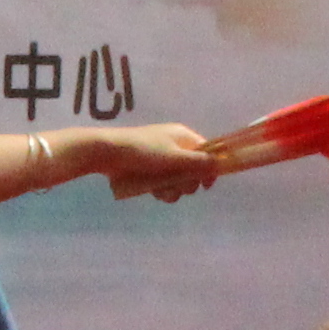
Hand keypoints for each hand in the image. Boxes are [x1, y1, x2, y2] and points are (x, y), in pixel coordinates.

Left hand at [74, 122, 225, 200]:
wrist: (108, 153)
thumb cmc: (144, 152)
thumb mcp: (175, 158)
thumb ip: (199, 163)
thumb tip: (220, 164)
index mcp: (183, 137)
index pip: (206, 153)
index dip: (209, 169)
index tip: (206, 185)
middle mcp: (175, 146)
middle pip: (193, 170)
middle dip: (187, 183)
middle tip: (177, 187)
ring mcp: (161, 159)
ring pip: (177, 181)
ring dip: (172, 190)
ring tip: (160, 192)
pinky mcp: (149, 170)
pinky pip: (163, 184)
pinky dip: (160, 190)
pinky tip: (152, 192)